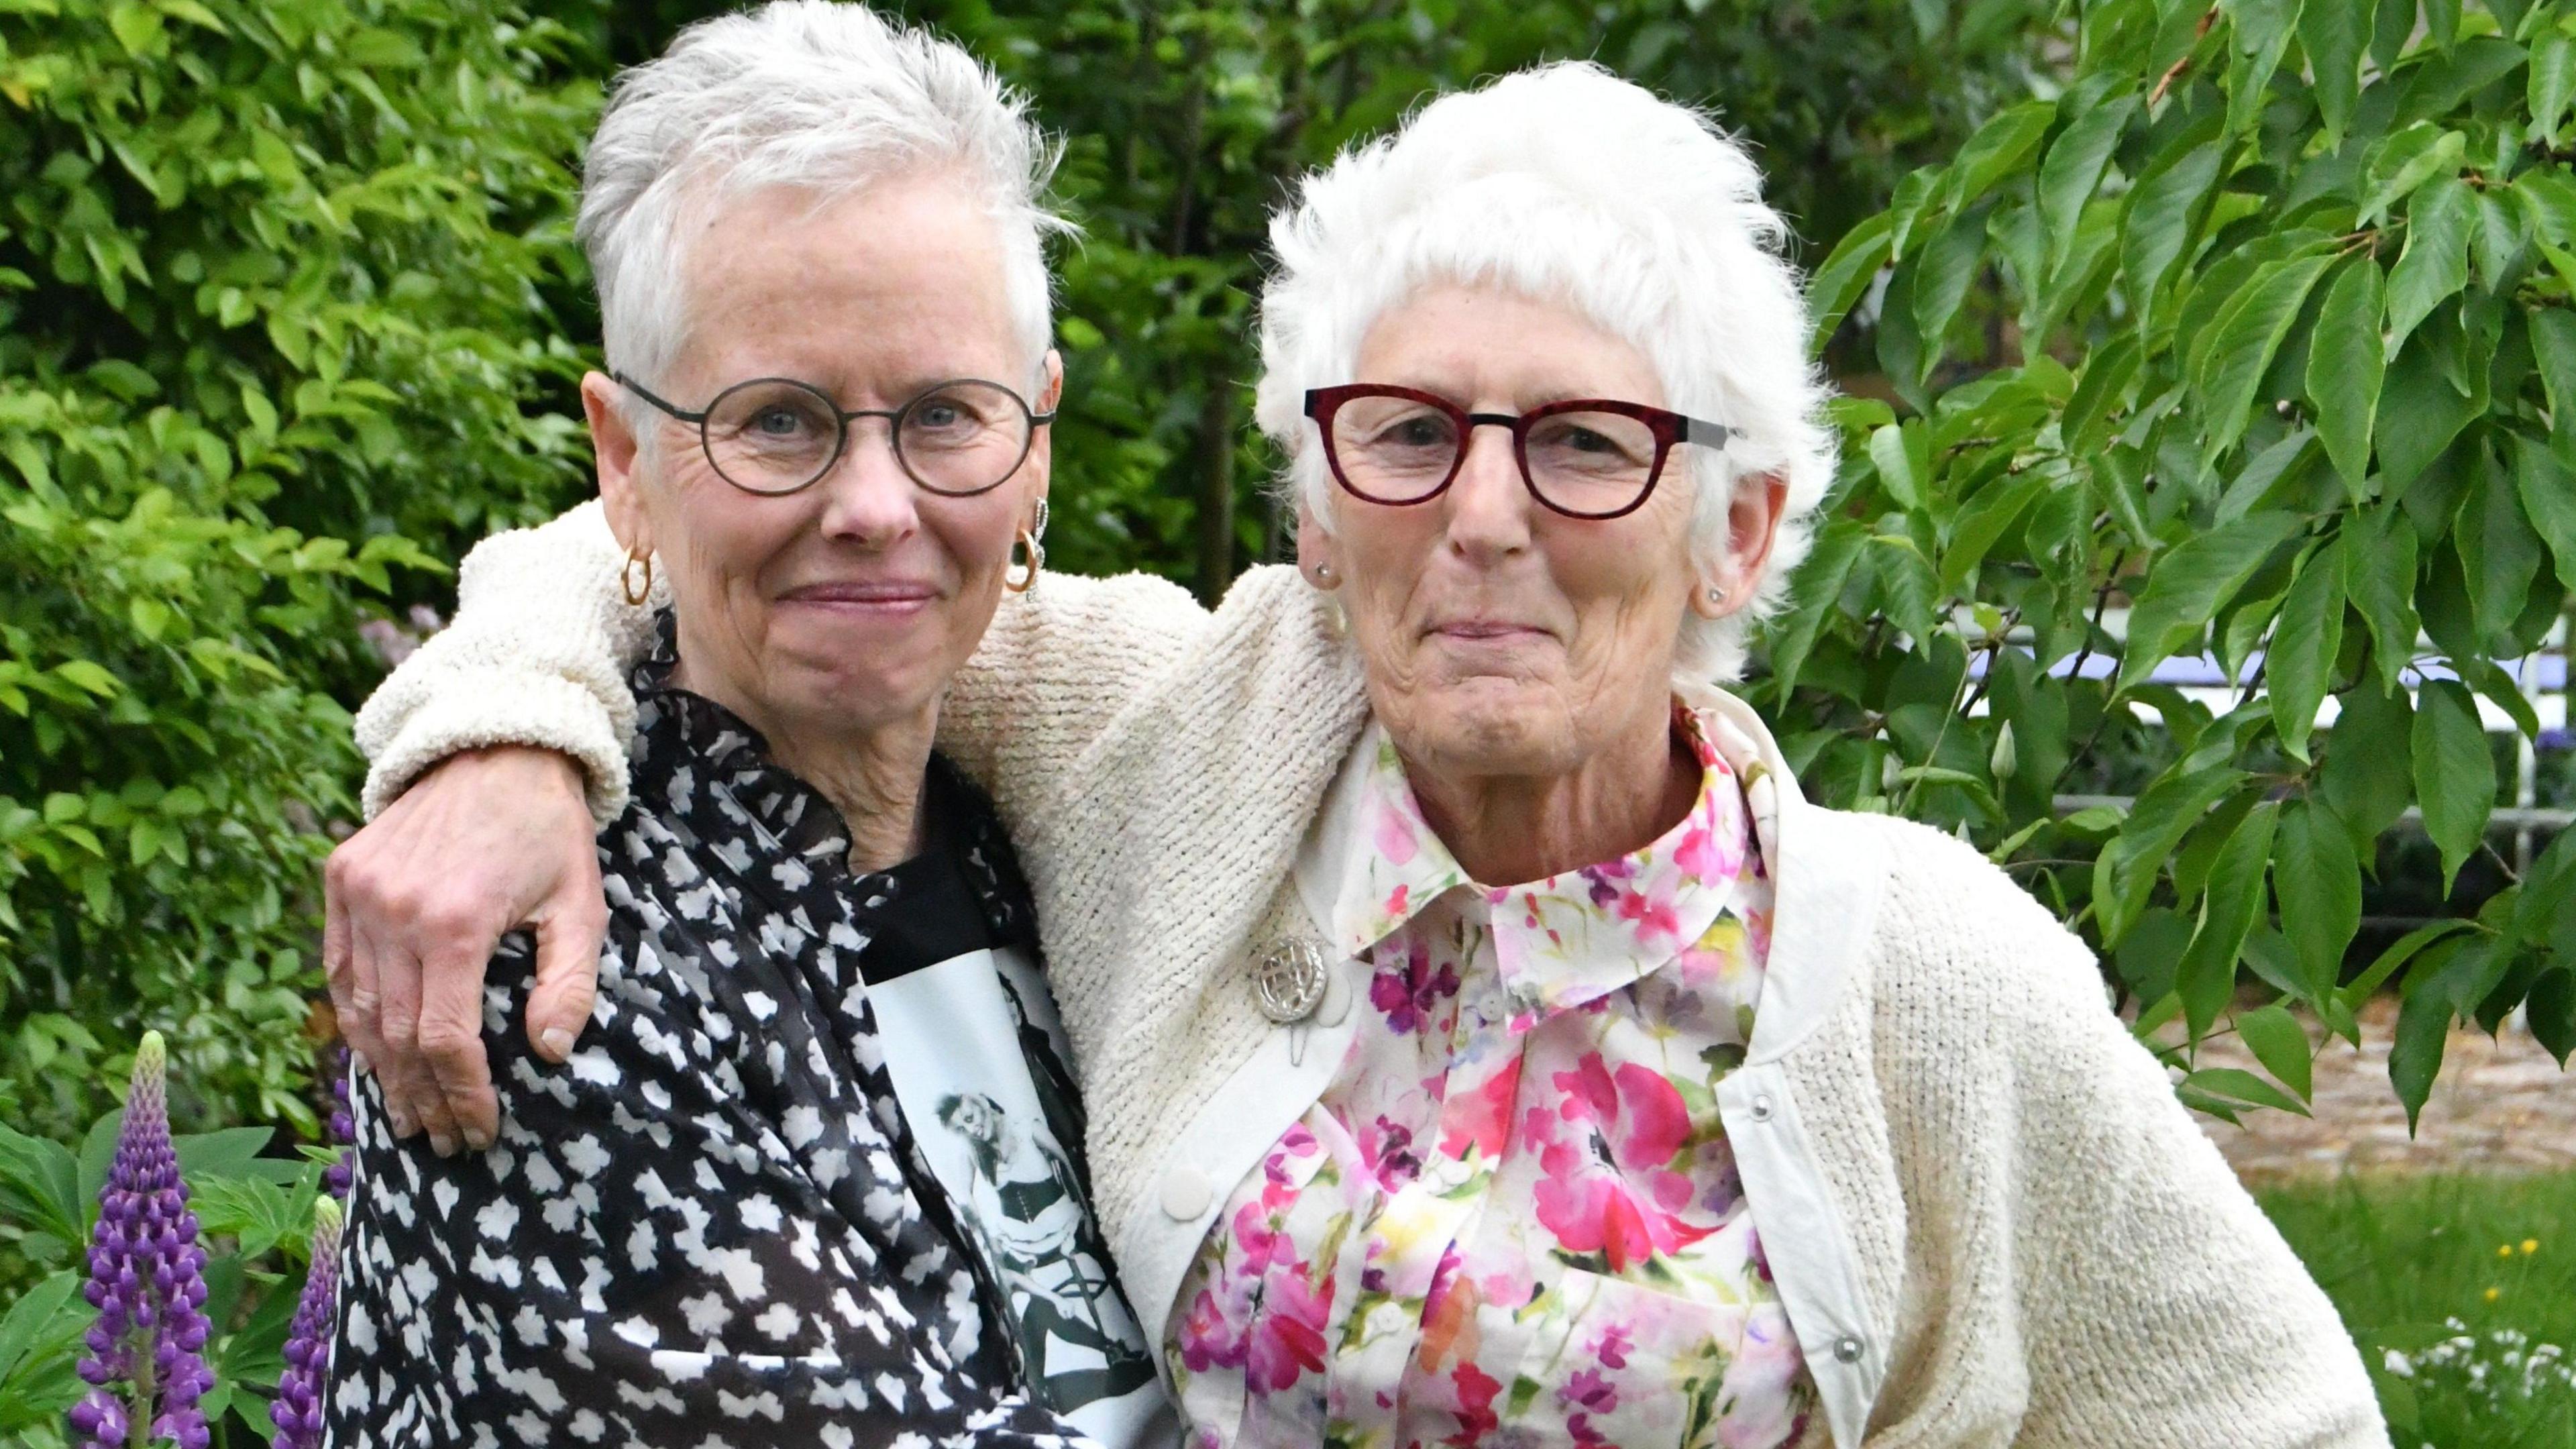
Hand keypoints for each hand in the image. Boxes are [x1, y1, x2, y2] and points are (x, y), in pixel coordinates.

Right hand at [323, 746, 604, 1155]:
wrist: (496, 747)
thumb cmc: (549, 832)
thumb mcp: (582, 904)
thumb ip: (570, 983)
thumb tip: (549, 1053)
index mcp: (458, 922)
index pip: (446, 1039)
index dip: (462, 1094)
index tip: (480, 1131)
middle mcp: (395, 909)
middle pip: (397, 1035)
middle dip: (422, 1097)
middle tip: (443, 1140)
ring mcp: (358, 892)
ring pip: (358, 1009)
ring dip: (382, 1071)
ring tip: (409, 1114)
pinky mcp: (339, 877)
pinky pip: (338, 968)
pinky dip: (355, 1017)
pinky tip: (377, 1056)